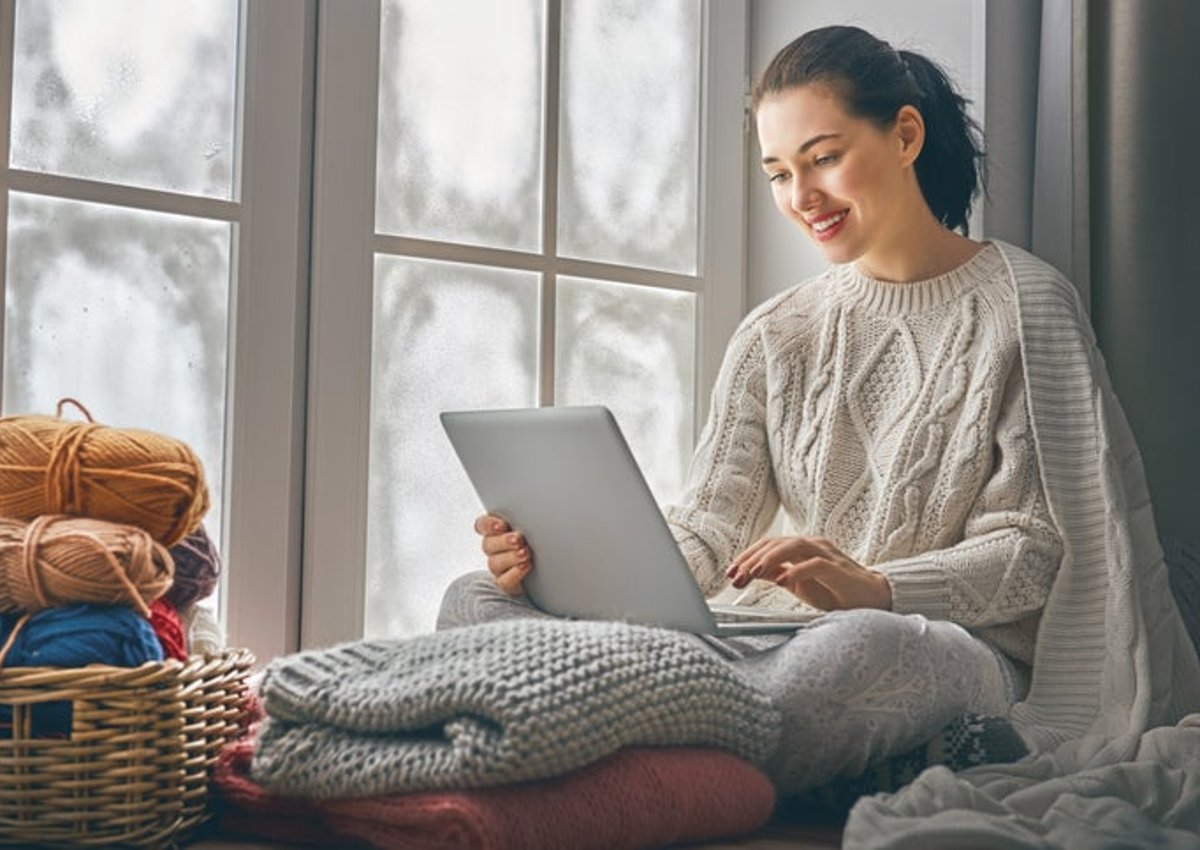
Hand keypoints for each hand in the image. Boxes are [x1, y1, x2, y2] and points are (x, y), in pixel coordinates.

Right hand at [474, 514, 532, 594]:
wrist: (546, 569)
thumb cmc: (537, 541)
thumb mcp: (531, 527)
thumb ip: (526, 520)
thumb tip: (536, 512)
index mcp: (496, 532)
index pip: (482, 525)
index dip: (488, 525)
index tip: (501, 525)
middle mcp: (494, 549)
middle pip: (488, 544)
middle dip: (504, 541)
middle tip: (518, 539)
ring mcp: (499, 567)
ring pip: (495, 563)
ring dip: (511, 557)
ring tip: (525, 553)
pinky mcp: (506, 582)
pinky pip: (504, 581)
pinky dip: (515, 573)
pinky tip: (526, 566)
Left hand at [725, 536, 891, 610]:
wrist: (872, 598)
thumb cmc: (835, 590)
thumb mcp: (799, 584)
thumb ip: (778, 574)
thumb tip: (750, 572)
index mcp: (800, 548)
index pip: (767, 545)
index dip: (746, 557)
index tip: (730, 572)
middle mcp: (811, 545)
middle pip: (775, 543)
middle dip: (751, 560)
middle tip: (735, 576)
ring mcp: (825, 553)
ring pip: (792, 546)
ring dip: (769, 559)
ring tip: (753, 574)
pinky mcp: (838, 568)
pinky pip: (814, 564)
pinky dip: (796, 571)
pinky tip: (783, 581)